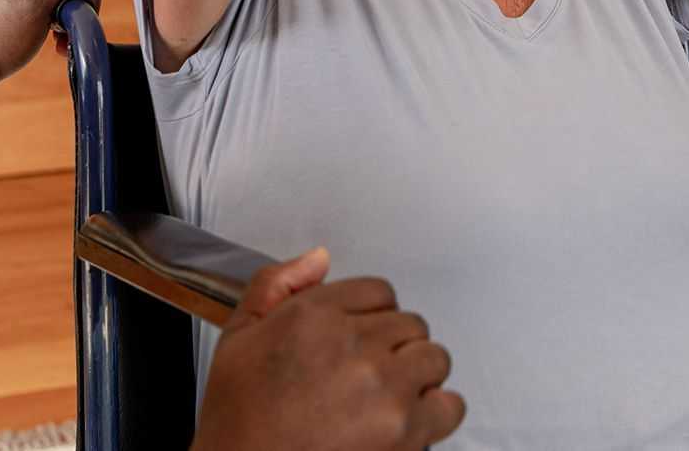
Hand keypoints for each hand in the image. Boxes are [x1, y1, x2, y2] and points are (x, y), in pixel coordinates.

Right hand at [192, 250, 464, 450]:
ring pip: (434, 358)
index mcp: (315, 314)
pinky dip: (437, 411)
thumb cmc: (238, 416)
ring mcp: (384, 387)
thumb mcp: (238, 335)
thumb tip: (320, 258)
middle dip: (394, 346)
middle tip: (371, 372)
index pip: (379, 292)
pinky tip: (412, 418)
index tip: (362, 338)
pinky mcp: (405, 430)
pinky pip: (450, 405)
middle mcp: (354, 344)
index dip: (372, 316)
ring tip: (390, 395)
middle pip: (410, 324)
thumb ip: (276, 284)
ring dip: (418, 374)